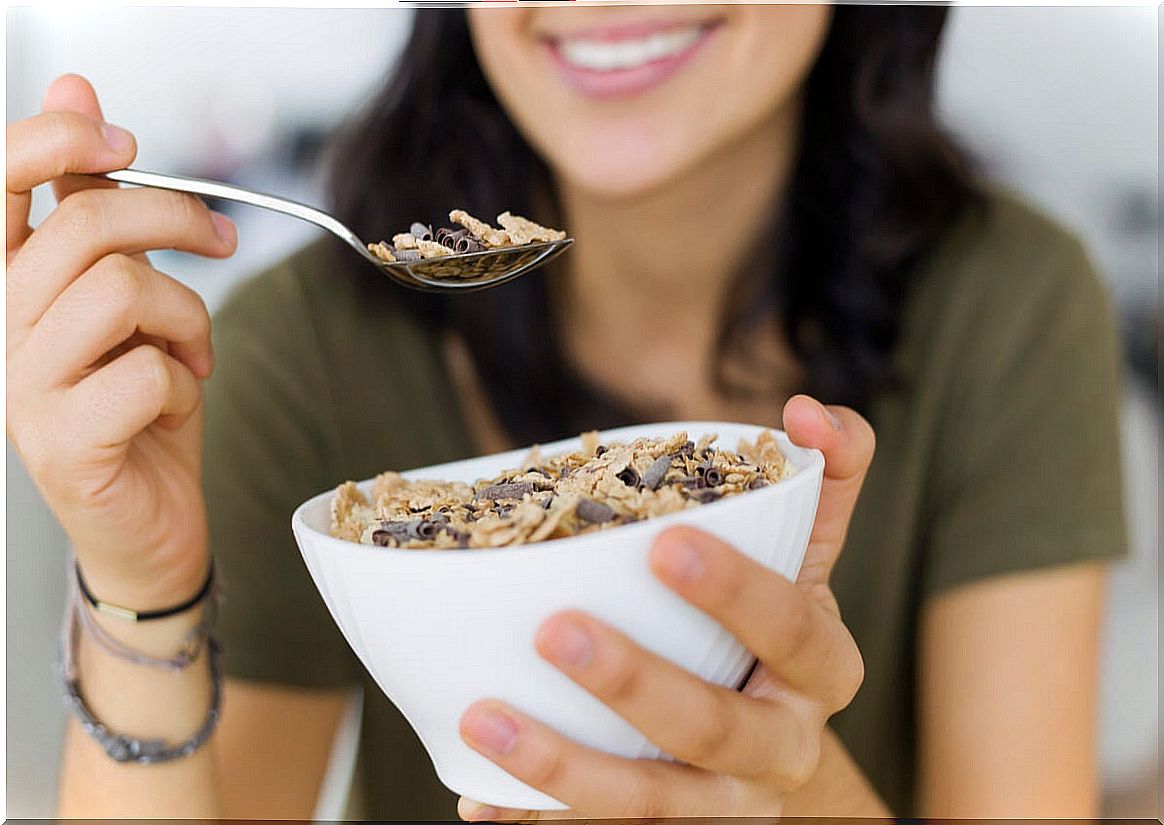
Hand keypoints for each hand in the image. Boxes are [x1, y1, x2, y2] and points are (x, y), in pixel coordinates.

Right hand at [6, 75, 236, 608]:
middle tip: (220, 243)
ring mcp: (20, 389)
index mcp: (5, 283)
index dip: (57, 138)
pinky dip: (183, 379)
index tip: (125, 138)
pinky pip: (144, 372)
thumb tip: (74, 87)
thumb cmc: (138, 405)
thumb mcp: (126, 292)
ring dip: (188, 317)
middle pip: (84, 225)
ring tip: (192, 352)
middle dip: (174, 220)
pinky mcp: (62, 444)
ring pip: (122, 292)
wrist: (147, 521)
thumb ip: (93, 201)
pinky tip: (175, 401)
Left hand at [456, 394, 874, 819]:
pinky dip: (537, 819)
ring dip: (565, 767)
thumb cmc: (774, 627)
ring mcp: (723, 803)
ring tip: (484, 718)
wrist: (777, 738)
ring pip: (653, 803)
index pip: (791, 629)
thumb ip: (822, 478)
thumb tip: (807, 410)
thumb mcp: (807, 554)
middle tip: (556, 628)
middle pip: (717, 728)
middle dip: (637, 682)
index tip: (667, 544)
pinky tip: (479, 801)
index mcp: (821, 666)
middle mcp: (781, 746)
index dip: (737, 592)